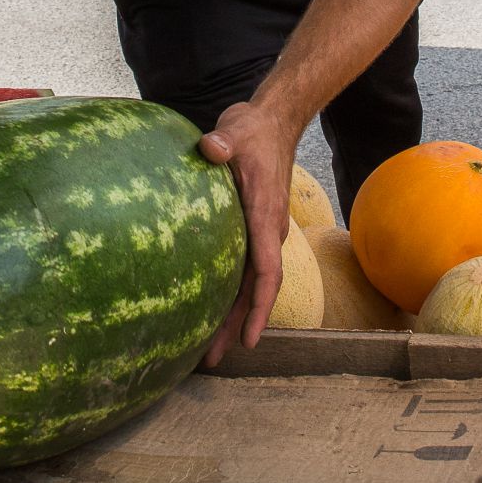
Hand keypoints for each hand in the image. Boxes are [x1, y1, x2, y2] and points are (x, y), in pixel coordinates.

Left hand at [197, 101, 296, 367]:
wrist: (272, 122)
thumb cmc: (252, 130)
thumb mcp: (235, 132)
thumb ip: (222, 143)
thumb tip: (209, 148)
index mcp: (264, 216)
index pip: (266, 271)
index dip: (256, 307)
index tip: (249, 339)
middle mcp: (267, 231)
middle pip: (256, 289)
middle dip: (237, 326)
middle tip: (213, 359)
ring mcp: (261, 232)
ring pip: (249, 284)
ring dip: (231, 316)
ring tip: (210, 350)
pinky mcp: (251, 228)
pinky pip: (243, 269)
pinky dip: (230, 294)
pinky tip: (210, 309)